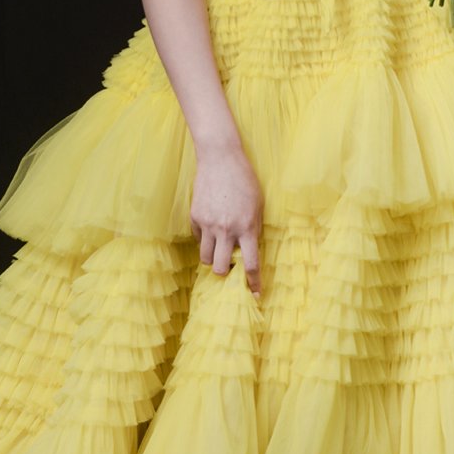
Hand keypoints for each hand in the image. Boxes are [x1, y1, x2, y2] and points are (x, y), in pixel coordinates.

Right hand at [190, 144, 263, 292]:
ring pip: (206, 258)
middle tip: (230, 267)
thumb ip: (254, 228)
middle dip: (226, 274)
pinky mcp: (195, 217)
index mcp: (247, 227)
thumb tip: (249, 250)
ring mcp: (208, 224)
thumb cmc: (245, 180)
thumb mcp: (258, 205)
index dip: (254, 283)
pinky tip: (211, 228)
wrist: (221, 158)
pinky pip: (198, 239)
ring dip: (213, 259)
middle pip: (221, 269)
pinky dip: (204, 240)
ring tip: (219, 249)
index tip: (256, 294)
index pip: (251, 264)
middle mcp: (226, 229)